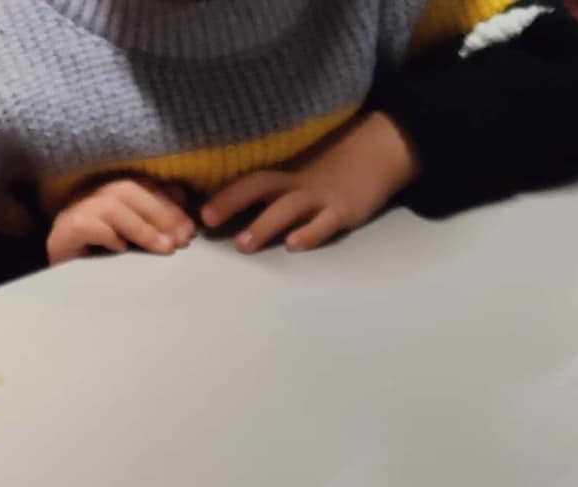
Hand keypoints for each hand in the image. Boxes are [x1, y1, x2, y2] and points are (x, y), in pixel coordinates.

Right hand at [47, 177, 195, 263]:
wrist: (58, 268)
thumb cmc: (98, 254)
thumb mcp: (130, 236)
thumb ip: (151, 222)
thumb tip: (182, 211)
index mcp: (112, 192)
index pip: (144, 186)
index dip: (169, 202)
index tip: (191, 225)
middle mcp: (95, 194)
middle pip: (131, 191)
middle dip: (162, 214)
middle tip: (184, 239)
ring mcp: (79, 209)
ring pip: (113, 207)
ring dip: (143, 227)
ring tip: (166, 248)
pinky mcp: (67, 229)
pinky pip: (88, 226)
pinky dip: (108, 236)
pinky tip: (122, 250)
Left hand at [202, 113, 419, 252]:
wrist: (381, 151)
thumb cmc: (338, 163)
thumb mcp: (305, 166)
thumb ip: (278, 184)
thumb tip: (240, 205)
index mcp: (286, 172)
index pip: (249, 178)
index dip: (223, 191)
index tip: (196, 207)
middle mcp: (298, 182)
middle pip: (259, 187)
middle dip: (231, 203)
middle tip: (206, 220)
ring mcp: (321, 196)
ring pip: (287, 209)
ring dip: (263, 226)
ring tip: (243, 244)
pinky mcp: (344, 210)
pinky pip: (324, 224)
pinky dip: (309, 234)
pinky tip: (294, 245)